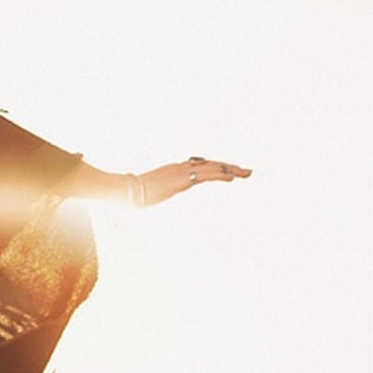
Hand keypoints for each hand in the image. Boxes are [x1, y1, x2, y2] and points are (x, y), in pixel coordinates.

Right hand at [134, 157, 250, 206]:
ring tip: (247, 173)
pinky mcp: (182, 179)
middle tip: (247, 171)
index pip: (201, 166)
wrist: (125, 191)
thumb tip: (145, 208)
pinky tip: (232, 177)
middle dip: (230, 167)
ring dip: (231, 170)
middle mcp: (179, 167)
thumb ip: (150, 198)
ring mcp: (181, 172)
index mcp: (173, 170)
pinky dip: (220, 174)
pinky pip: (205, 175)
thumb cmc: (131, 196)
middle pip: (210, 164)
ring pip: (211, 167)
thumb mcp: (146, 197)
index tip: (230, 171)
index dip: (217, 167)